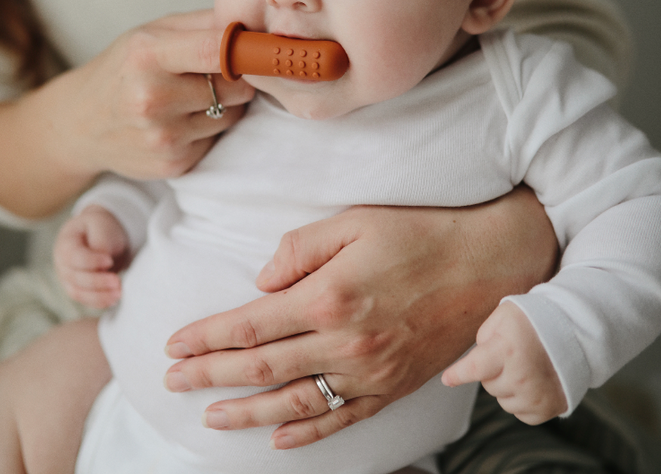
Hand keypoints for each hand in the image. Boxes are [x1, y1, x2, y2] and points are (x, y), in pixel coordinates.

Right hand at [53, 205, 130, 308]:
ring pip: (79, 293)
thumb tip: (103, 268)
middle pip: (76, 277)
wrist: (101, 233)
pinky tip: (114, 299)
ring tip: (118, 294)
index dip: (91, 261)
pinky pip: (86, 299)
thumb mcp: (101, 226)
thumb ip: (101, 244)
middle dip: (97, 282)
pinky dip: (99, 301)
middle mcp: (62, 263)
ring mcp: (67, 278)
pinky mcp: (77, 289)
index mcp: (65, 243)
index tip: (110, 260)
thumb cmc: (100, 227)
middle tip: (117, 281)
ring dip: (99, 296)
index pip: (74, 256)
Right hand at [54, 10, 254, 180]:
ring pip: (232, 115)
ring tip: (190, 98)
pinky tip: (180, 122)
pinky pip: (217, 139)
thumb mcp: (153, 32)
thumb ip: (204, 24)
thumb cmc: (124, 69)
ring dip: (224, 106)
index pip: (218, 50)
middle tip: (212, 74)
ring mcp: (163, 136)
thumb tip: (256, 25)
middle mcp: (153, 98)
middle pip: (236, 87)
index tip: (255, 48)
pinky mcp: (173, 164)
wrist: (80, 124)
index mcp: (148, 56)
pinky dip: (208, 130)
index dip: (246, 49)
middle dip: (236, 78)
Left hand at [164, 188, 557, 448]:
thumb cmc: (419, 234)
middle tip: (173, 380)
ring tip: (209, 415)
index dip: (209, 337)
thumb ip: (299, 250)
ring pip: (293, 402)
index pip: (251, 325)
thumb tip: (261, 281)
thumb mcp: (354, 221)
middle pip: (261, 367)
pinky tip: (278, 440)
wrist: (488, 264)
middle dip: (210, 374)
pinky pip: (342, 419)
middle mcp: (344, 343)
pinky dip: (306, 434)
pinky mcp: (392, 387)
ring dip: (245, 411)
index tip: (176, 344)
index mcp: (328, 298)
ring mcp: (369, 372)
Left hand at [442, 301, 566, 424]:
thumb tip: (476, 358)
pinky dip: (522, 400)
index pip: (474, 368)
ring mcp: (536, 396)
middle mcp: (521, 378)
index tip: (446, 380)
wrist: (574, 333)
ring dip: (507, 386)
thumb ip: (483, 336)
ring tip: (524, 366)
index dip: (458, 374)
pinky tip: (533, 381)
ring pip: (503, 401)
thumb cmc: (534, 320)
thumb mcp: (503, 316)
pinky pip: (521, 413)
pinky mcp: (549, 409)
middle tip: (509, 354)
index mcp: (507, 351)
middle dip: (493, 371)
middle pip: (488, 384)